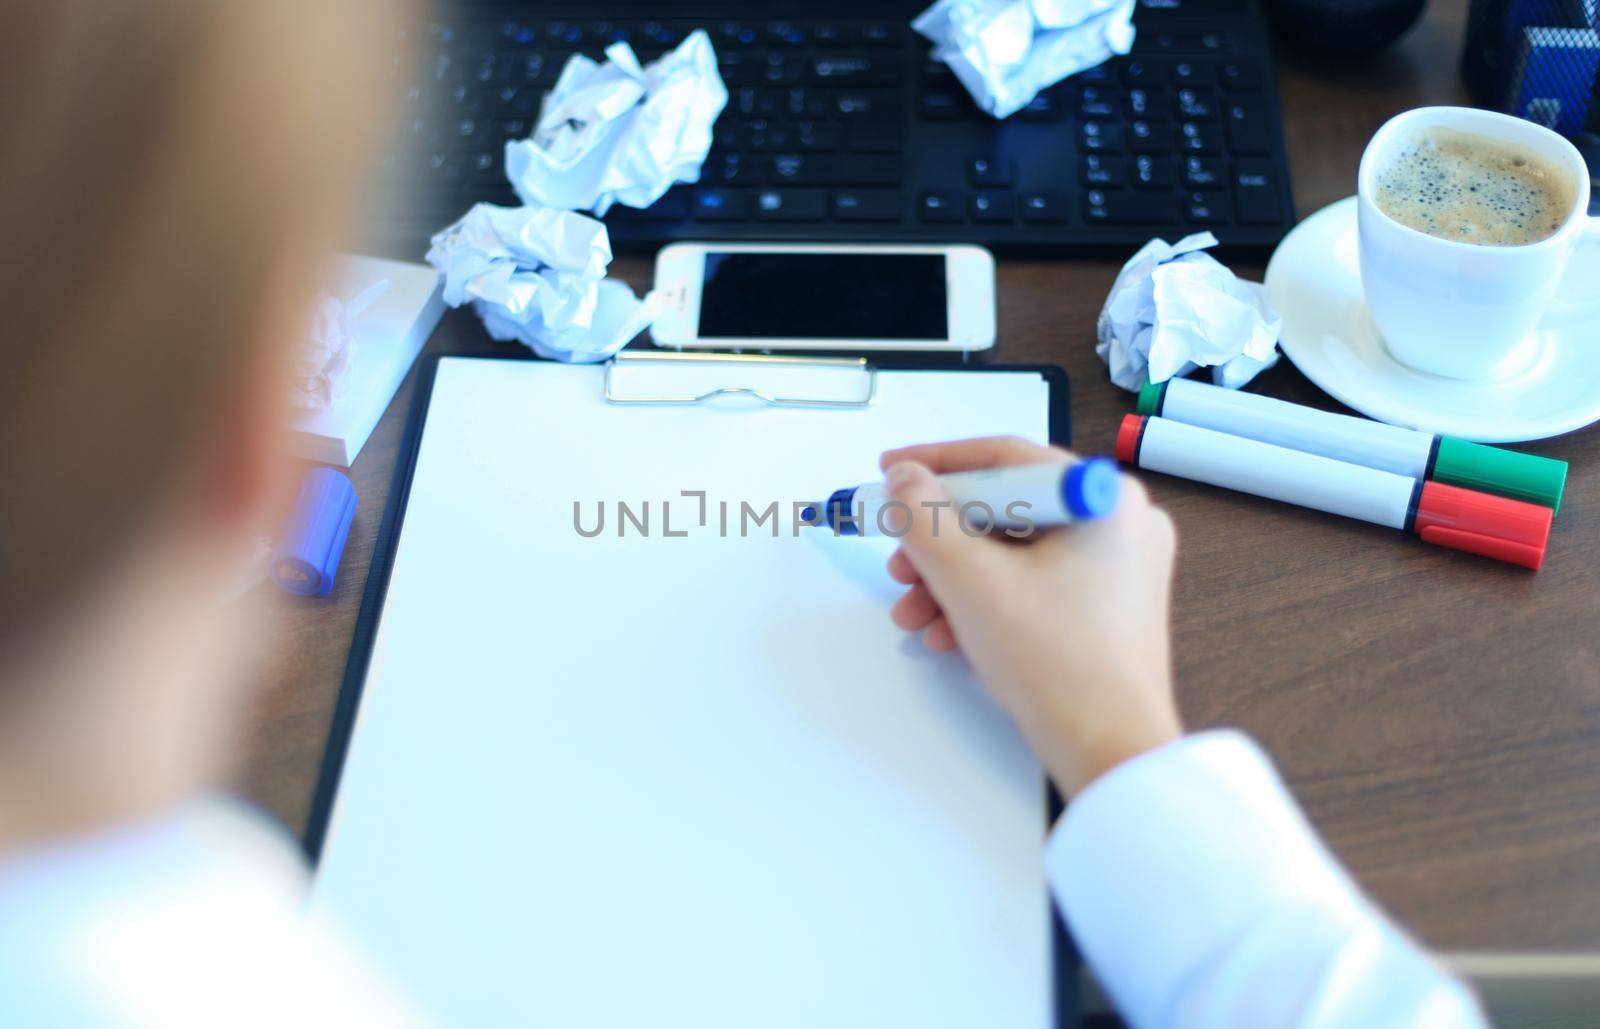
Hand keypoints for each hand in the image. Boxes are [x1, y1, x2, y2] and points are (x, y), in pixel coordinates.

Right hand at [880, 436, 1181, 794]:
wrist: (1110, 750)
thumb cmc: (1061, 668)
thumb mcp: (969, 580)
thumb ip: (924, 517)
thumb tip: (904, 480)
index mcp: (1105, 499)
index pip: (1005, 457)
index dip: (937, 465)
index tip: (892, 473)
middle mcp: (1121, 523)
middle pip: (1006, 508)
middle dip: (941, 540)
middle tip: (900, 561)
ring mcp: (1118, 568)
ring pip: (1014, 551)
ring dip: (954, 578)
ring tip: (916, 612)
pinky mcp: (1107, 607)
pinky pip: (1033, 583)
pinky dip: (987, 601)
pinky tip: (949, 633)